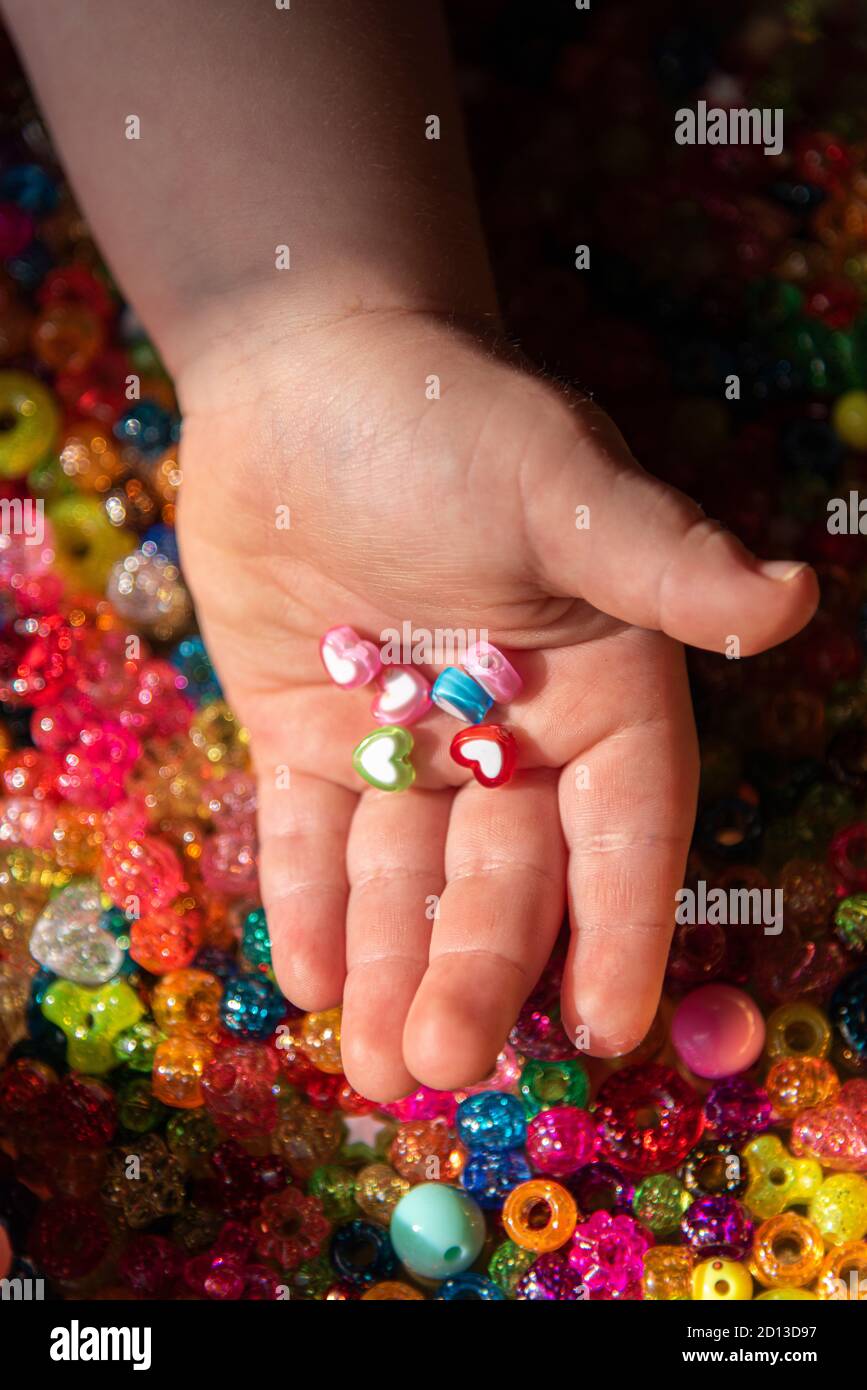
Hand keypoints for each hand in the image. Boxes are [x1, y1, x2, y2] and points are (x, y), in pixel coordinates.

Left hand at [177, 309, 817, 1101]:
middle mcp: (509, 733)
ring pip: (405, 877)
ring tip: (378, 1068)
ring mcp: (403, 741)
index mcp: (598, 689)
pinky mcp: (307, 731)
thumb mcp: (562, 485)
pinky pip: (313, 835)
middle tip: (446, 1065)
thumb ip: (662, 560)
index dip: (624, 928)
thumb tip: (789, 600)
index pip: (624, 829)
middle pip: (507, 878)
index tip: (611, 1033)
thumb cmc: (451, 415)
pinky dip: (309, 902)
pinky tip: (306, 978)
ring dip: (389, 969)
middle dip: (479, 971)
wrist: (304, 367)